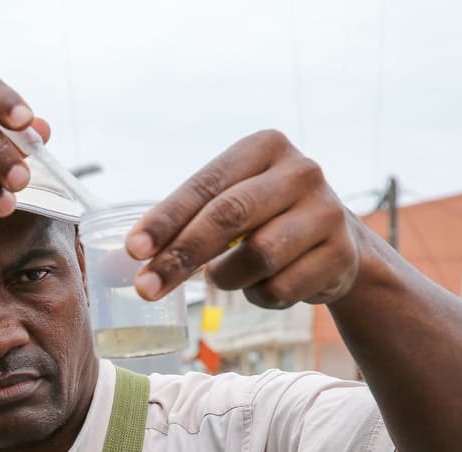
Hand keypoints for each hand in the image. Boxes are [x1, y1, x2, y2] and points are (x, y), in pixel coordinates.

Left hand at [125, 130, 363, 308]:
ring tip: (226, 275)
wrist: (338, 245)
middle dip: (179, 257)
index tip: (133, 250)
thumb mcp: (231, 202)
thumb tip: (120, 258)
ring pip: (256, 257)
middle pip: (227, 218)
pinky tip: (265, 284)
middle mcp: (300, 171)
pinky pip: (280, 289)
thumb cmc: (264, 220)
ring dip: (227, 278)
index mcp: (264, 147)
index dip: (165, 219)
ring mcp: (327, 211)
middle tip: (145, 288)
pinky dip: (259, 296)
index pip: (205, 185)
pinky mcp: (341, 253)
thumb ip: (184, 220)